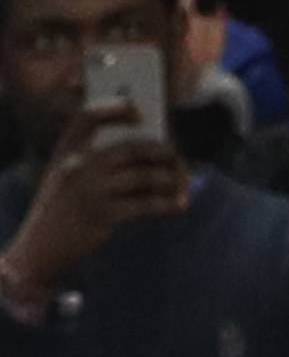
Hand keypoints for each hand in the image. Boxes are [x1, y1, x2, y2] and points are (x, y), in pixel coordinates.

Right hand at [7, 107, 188, 289]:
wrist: (40, 248)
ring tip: (181, 183)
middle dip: (162, 152)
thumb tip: (155, 148)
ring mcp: (89, 191)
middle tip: (176, 158)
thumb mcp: (68, 174)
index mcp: (67, 151)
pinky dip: (166, 204)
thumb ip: (99, 157)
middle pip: (133, 148)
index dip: (115, 108)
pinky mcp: (101, 215)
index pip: (88, 117)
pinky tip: (178, 205)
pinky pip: (145, 205)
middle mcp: (76, 167)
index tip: (140, 113)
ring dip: (169, 179)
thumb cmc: (63, 205)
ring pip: (144, 176)